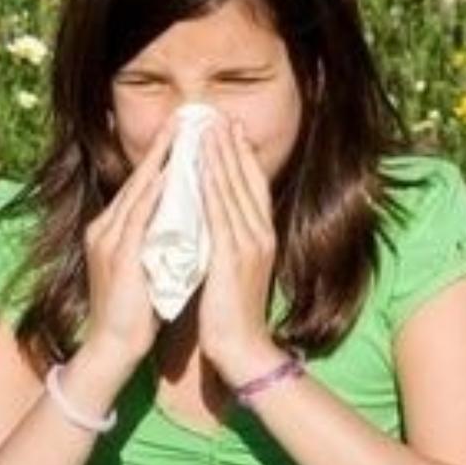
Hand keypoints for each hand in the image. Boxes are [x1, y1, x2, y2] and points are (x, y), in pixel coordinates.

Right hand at [82, 112, 179, 365]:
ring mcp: (109, 240)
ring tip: (182, 133)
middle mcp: (106, 227)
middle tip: (187, 116)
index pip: (143, 184)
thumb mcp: (148, 263)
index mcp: (113, 229)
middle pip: (139, 178)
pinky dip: (153, 195)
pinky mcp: (117, 256)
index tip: (188, 130)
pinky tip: (169, 175)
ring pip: (138, 191)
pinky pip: (137, 218)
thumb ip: (159, 237)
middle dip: (164, 146)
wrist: (113, 347)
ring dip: (161, 160)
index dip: (164, 155)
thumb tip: (183, 215)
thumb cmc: (136, 310)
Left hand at [195, 114, 281, 384]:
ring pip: (234, 190)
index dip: (243, 155)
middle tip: (219, 116)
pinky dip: (213, 187)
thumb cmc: (233, 314)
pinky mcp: (232, 257)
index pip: (254, 186)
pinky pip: (221, 214)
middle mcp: (260, 235)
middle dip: (232, 146)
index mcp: (262, 237)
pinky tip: (203, 167)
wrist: (242, 348)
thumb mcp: (235, 269)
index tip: (231, 129)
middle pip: (247, 180)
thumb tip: (214, 220)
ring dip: (221, 157)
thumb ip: (228, 241)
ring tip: (209, 129)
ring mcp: (249, 245)